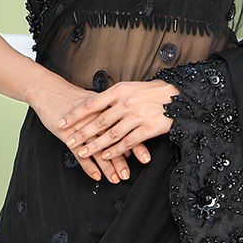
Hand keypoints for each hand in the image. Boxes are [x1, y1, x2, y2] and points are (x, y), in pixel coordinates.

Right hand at [27, 75, 126, 181]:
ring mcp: (80, 127)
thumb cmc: (72, 97)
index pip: (124, 129)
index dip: (135, 144)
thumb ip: (111, 114)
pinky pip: (79, 153)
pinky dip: (88, 166)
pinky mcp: (67, 134)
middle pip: (112, 142)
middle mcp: (95, 118)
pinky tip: (96, 176)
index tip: (145, 158)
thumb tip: (127, 130)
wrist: (48, 89)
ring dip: (107, 166)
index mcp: (105, 109)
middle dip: (122, 160)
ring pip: (98, 150)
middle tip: (129, 174)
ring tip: (115, 179)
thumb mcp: (95, 102)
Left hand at [57, 79, 174, 171]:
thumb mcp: (132, 87)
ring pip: (111, 134)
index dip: (75, 114)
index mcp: (120, 90)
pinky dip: (114, 150)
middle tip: (68, 141)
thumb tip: (95, 103)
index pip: (92, 103)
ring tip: (83, 151)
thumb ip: (115, 96)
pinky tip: (105, 155)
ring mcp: (137, 116)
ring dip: (95, 145)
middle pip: (98, 121)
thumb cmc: (155, 91)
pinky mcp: (148, 128)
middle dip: (81, 133)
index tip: (62, 121)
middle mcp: (127, 102)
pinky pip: (127, 142)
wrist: (180, 96)